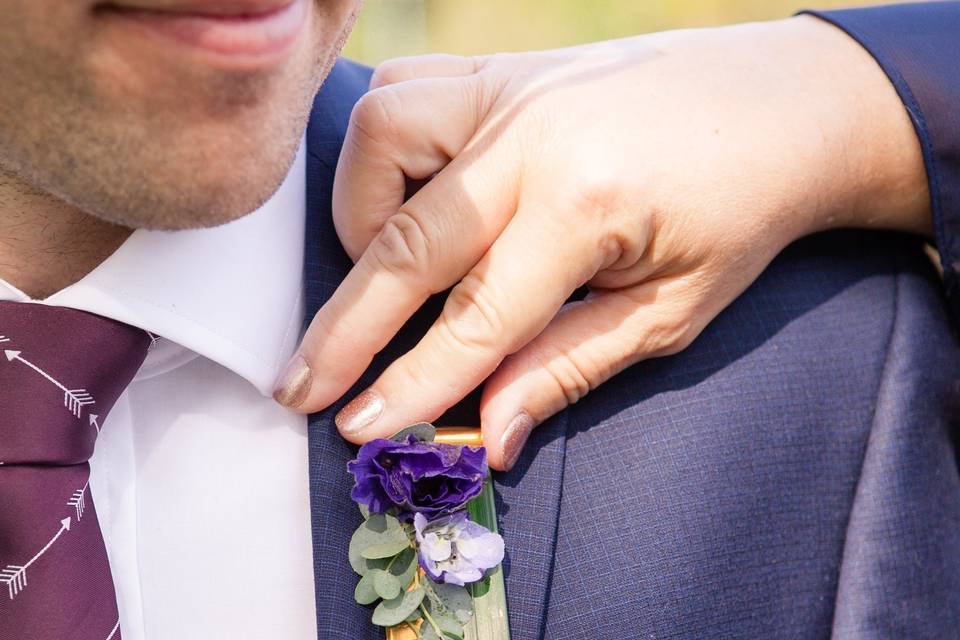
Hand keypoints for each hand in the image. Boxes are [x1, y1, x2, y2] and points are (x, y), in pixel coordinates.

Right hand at [274, 16, 928, 469]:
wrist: (787, 104)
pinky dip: (383, 150)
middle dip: (345, 325)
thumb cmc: (741, 213)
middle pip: (404, 239)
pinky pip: (407, 90)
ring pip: (381, 136)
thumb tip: (486, 432)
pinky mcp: (505, 65)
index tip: (356, 427)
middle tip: (299, 385)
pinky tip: (404, 194)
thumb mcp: (670, 312)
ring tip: (381, 270)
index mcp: (587, 201)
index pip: (475, 317)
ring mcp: (512, 84)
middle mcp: (533, 132)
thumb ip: (566, 367)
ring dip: (359, 214)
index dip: (411, 383)